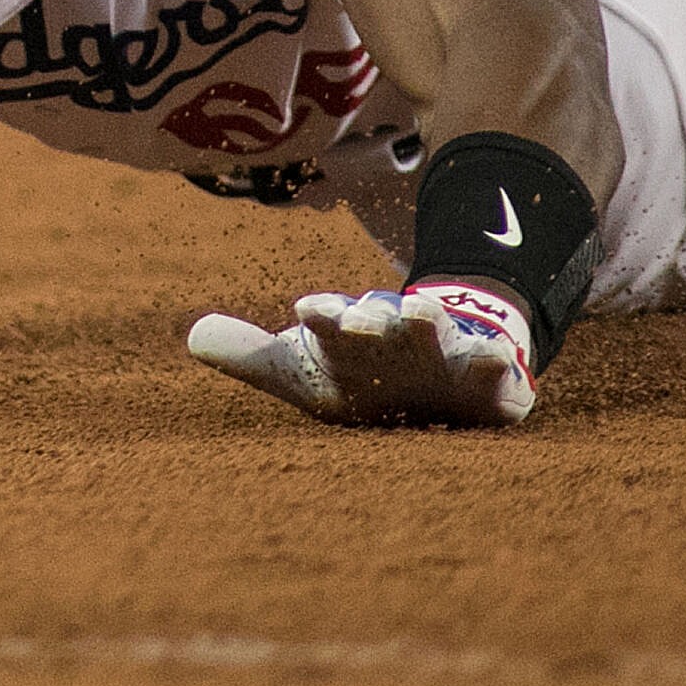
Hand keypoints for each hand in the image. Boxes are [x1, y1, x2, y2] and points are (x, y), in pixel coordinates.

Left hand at [187, 285, 536, 426]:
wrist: (441, 371)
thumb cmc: (361, 371)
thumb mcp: (303, 372)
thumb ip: (250, 356)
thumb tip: (190, 337)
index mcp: (349, 335)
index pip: (328, 321)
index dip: (320, 315)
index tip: (305, 310)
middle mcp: (393, 335)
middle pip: (379, 320)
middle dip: (367, 318)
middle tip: (357, 318)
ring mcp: (441, 350)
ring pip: (433, 330)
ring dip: (426, 321)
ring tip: (420, 311)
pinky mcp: (484, 376)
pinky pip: (493, 368)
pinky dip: (494, 364)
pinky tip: (495, 360)